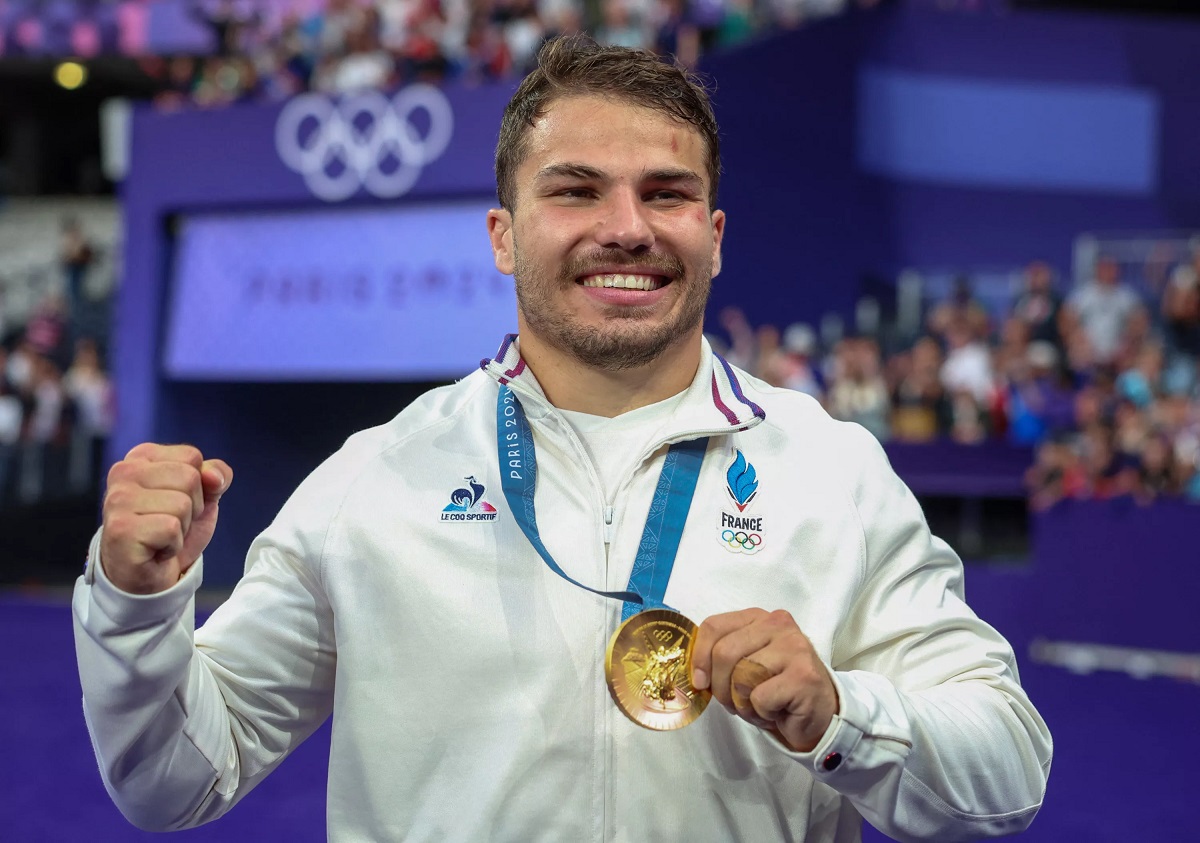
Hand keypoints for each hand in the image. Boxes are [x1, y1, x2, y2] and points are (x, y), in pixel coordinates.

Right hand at [99, 444, 232, 594]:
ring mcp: (118, 500)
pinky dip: (172, 545)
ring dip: (181, 528)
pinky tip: (155, 550)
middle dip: (192, 507)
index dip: (199, 485)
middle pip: (189, 478)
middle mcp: (123, 472)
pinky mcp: (121, 528)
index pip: (192, 456)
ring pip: (182, 504)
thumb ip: (215, 476)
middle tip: (170, 523)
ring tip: (161, 536)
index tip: (176, 502)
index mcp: (141, 457)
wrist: (149, 575)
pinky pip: (171, 528)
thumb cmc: (170, 530)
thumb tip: (213, 476)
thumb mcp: (203, 497)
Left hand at [691, 609, 838, 751]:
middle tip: (734, 703)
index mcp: (758, 617)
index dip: (699, 657)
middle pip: (724, 653)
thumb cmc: (775, 689)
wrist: (818, 714)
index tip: (699, 682)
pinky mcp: (803, 676)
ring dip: (743, 703)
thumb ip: (722, 657)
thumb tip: (694, 673)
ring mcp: (794, 648)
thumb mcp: (744, 664)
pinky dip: (762, 713)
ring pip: (741, 677)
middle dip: (721, 687)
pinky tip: (778, 711)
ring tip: (761, 705)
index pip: (714, 626)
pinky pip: (760, 698)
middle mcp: (778, 624)